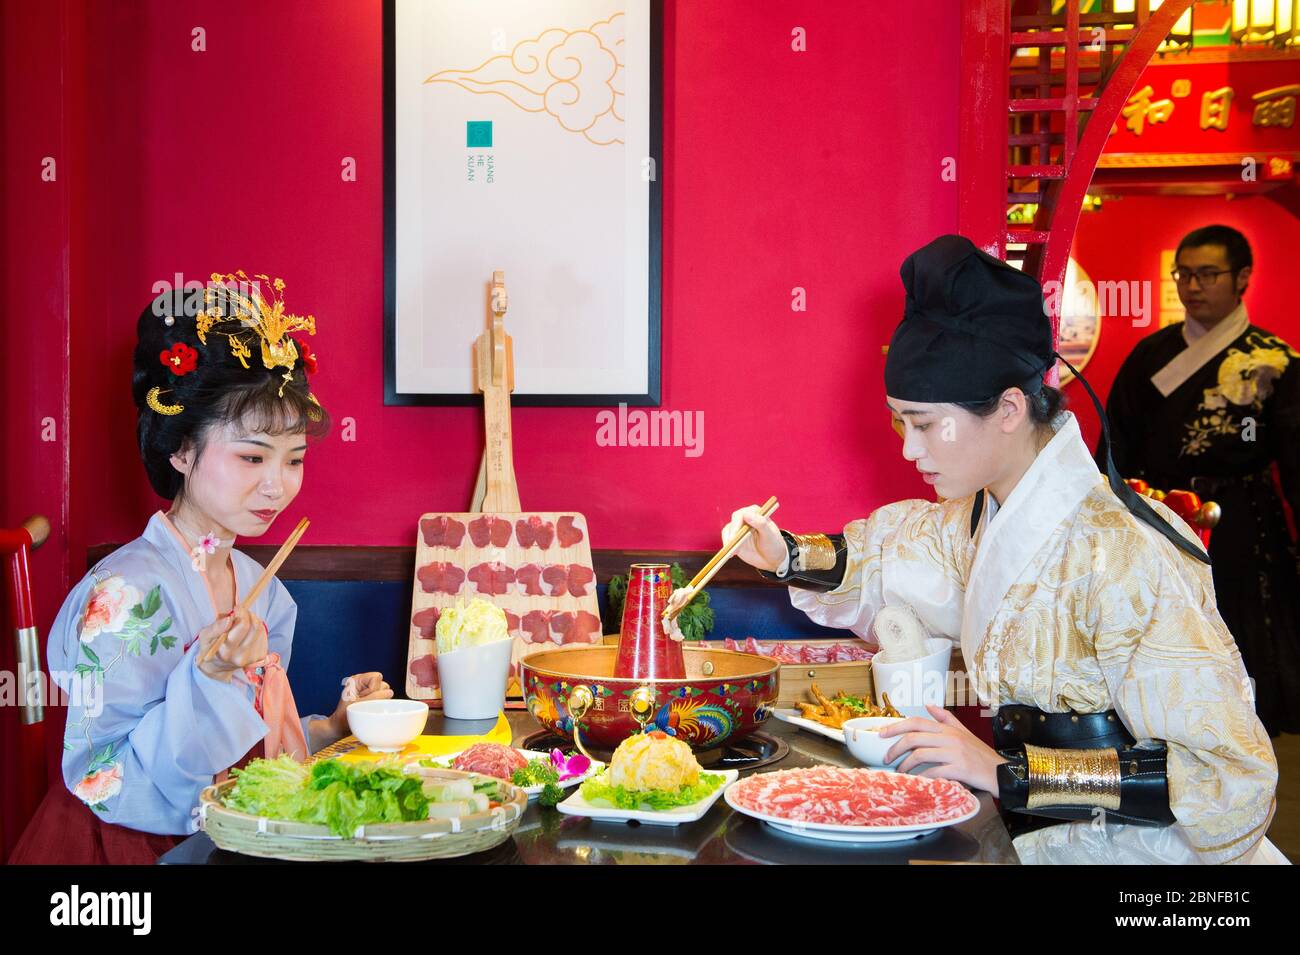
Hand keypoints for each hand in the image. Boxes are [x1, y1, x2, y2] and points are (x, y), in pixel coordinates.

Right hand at [196, 608, 266, 681]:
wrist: (217, 664)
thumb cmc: (210, 646)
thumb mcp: (205, 637)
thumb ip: (215, 628)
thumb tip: (229, 619)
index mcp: (226, 653)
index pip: (243, 627)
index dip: (242, 613)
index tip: (236, 609)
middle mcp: (241, 657)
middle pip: (254, 627)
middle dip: (248, 615)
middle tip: (240, 611)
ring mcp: (252, 658)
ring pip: (260, 630)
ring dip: (253, 620)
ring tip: (243, 620)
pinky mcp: (260, 656)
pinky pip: (263, 635)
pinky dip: (257, 628)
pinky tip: (248, 630)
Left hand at [328, 672, 392, 736]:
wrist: (340, 727)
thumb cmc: (344, 716)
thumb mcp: (358, 706)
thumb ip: (374, 697)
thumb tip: (389, 692)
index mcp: (357, 680)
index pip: (376, 678)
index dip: (374, 689)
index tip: (363, 699)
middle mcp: (363, 682)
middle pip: (382, 683)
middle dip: (377, 695)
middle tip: (365, 703)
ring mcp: (368, 690)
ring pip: (385, 691)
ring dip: (379, 700)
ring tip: (367, 706)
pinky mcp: (372, 697)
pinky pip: (383, 698)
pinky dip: (380, 704)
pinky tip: (370, 708)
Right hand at [722, 504, 786, 571]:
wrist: (771, 558)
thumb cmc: (773, 544)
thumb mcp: (769, 535)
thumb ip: (761, 523)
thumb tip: (746, 514)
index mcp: (756, 513)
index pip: (743, 514)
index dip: (737, 523)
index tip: (736, 535)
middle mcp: (746, 517)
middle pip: (734, 521)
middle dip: (732, 533)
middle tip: (732, 544)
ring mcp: (739, 527)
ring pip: (728, 530)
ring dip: (728, 540)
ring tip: (734, 552)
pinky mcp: (734, 537)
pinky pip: (726, 538)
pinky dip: (727, 546)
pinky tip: (732, 554)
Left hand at [877, 705, 1005, 793]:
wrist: (1001, 772)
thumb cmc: (980, 754)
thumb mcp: (964, 732)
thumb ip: (945, 718)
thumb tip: (928, 705)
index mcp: (948, 728)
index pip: (916, 722)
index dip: (896, 726)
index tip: (881, 733)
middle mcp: (950, 738)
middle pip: (914, 738)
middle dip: (895, 748)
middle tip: (886, 758)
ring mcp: (954, 753)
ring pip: (920, 754)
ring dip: (905, 765)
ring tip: (900, 772)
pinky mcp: (959, 769)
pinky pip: (933, 772)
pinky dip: (921, 777)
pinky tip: (916, 781)